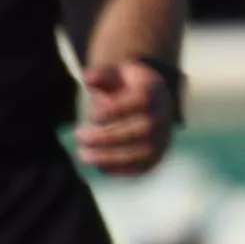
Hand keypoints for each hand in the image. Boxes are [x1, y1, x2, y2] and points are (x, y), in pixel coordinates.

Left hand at [78, 53, 175, 176]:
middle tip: (79, 136)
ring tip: (84, 155)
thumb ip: (101, 74)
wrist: (150, 100)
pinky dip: (121, 170)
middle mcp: (164, 115)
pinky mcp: (157, 155)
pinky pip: (143, 167)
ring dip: (112, 157)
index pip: (141, 101)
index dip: (117, 110)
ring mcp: (163, 137)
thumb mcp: (114, 73)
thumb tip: (89, 79)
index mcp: (155, 91)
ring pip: (144, 152)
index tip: (93, 114)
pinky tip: (99, 166)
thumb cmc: (124, 85)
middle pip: (144, 129)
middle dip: (109, 135)